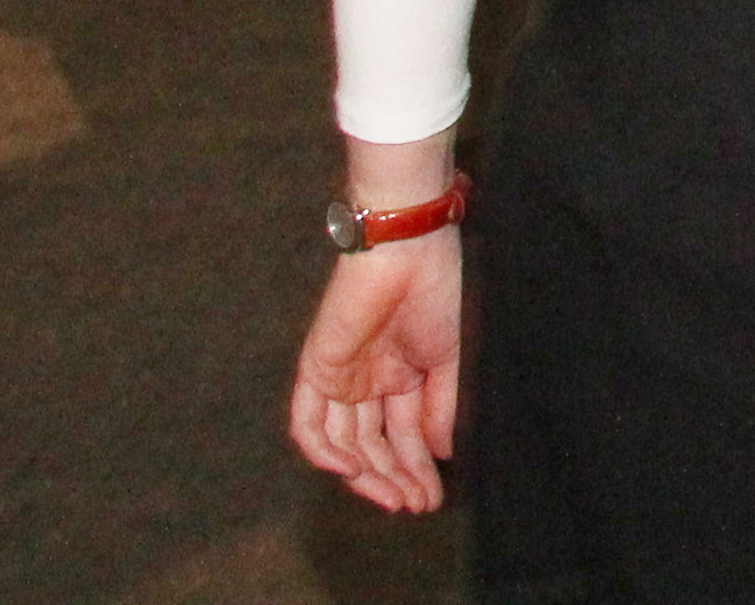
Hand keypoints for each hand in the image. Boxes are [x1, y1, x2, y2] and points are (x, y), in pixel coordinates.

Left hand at [284, 232, 463, 514]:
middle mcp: (366, 383)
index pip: (402, 436)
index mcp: (399, 376)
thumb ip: (440, 406)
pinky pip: (309, 422)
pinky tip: (352, 469)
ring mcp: (339, 378)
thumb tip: (442, 453)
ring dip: (367, 473)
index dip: (416, 469)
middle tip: (415, 505)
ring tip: (395, 496)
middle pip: (373, 446)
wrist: (408, 249)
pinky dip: (324, 450)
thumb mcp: (445, 356)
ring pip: (343, 443)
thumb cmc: (435, 290)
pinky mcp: (315, 368)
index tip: (432, 499)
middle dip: (395, 478)